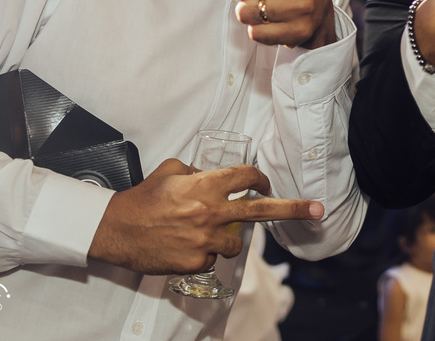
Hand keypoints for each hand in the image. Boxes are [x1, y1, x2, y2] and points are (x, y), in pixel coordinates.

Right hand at [89, 158, 324, 274]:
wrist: (116, 230)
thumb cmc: (142, 199)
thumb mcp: (169, 172)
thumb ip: (196, 173)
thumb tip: (210, 176)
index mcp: (206, 185)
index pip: (247, 178)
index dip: (261, 179)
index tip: (267, 184)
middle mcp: (211, 212)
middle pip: (261, 210)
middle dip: (294, 209)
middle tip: (318, 210)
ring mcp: (205, 240)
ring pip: (235, 241)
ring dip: (227, 237)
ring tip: (199, 232)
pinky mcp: (197, 263)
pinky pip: (212, 258)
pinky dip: (203, 253)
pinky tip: (182, 246)